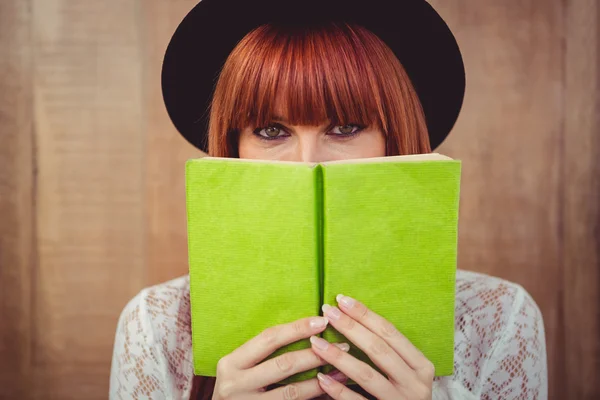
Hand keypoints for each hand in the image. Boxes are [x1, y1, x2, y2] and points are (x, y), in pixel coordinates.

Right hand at [212, 316, 349, 399]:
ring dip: (321, 380)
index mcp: (230, 363)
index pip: (269, 339)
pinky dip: (314, 397)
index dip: (297, 328)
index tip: (321, 321)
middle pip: (283, 364)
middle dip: (315, 354)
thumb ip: (262, 354)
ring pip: (292, 392)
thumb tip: (305, 330)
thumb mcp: (239, 368)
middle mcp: (235, 385)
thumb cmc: (236, 388)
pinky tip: (330, 391)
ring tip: (342, 370)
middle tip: (342, 345)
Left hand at [309, 295, 434, 399]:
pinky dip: (339, 390)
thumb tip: (352, 320)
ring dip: (338, 357)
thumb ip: (388, 353)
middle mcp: (415, 383)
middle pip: (378, 349)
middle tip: (327, 312)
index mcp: (421, 366)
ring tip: (316, 343)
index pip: (390, 333)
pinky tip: (322, 378)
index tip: (342, 300)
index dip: (365, 314)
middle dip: (350, 327)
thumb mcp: (406, 373)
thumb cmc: (403, 395)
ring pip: (366, 374)